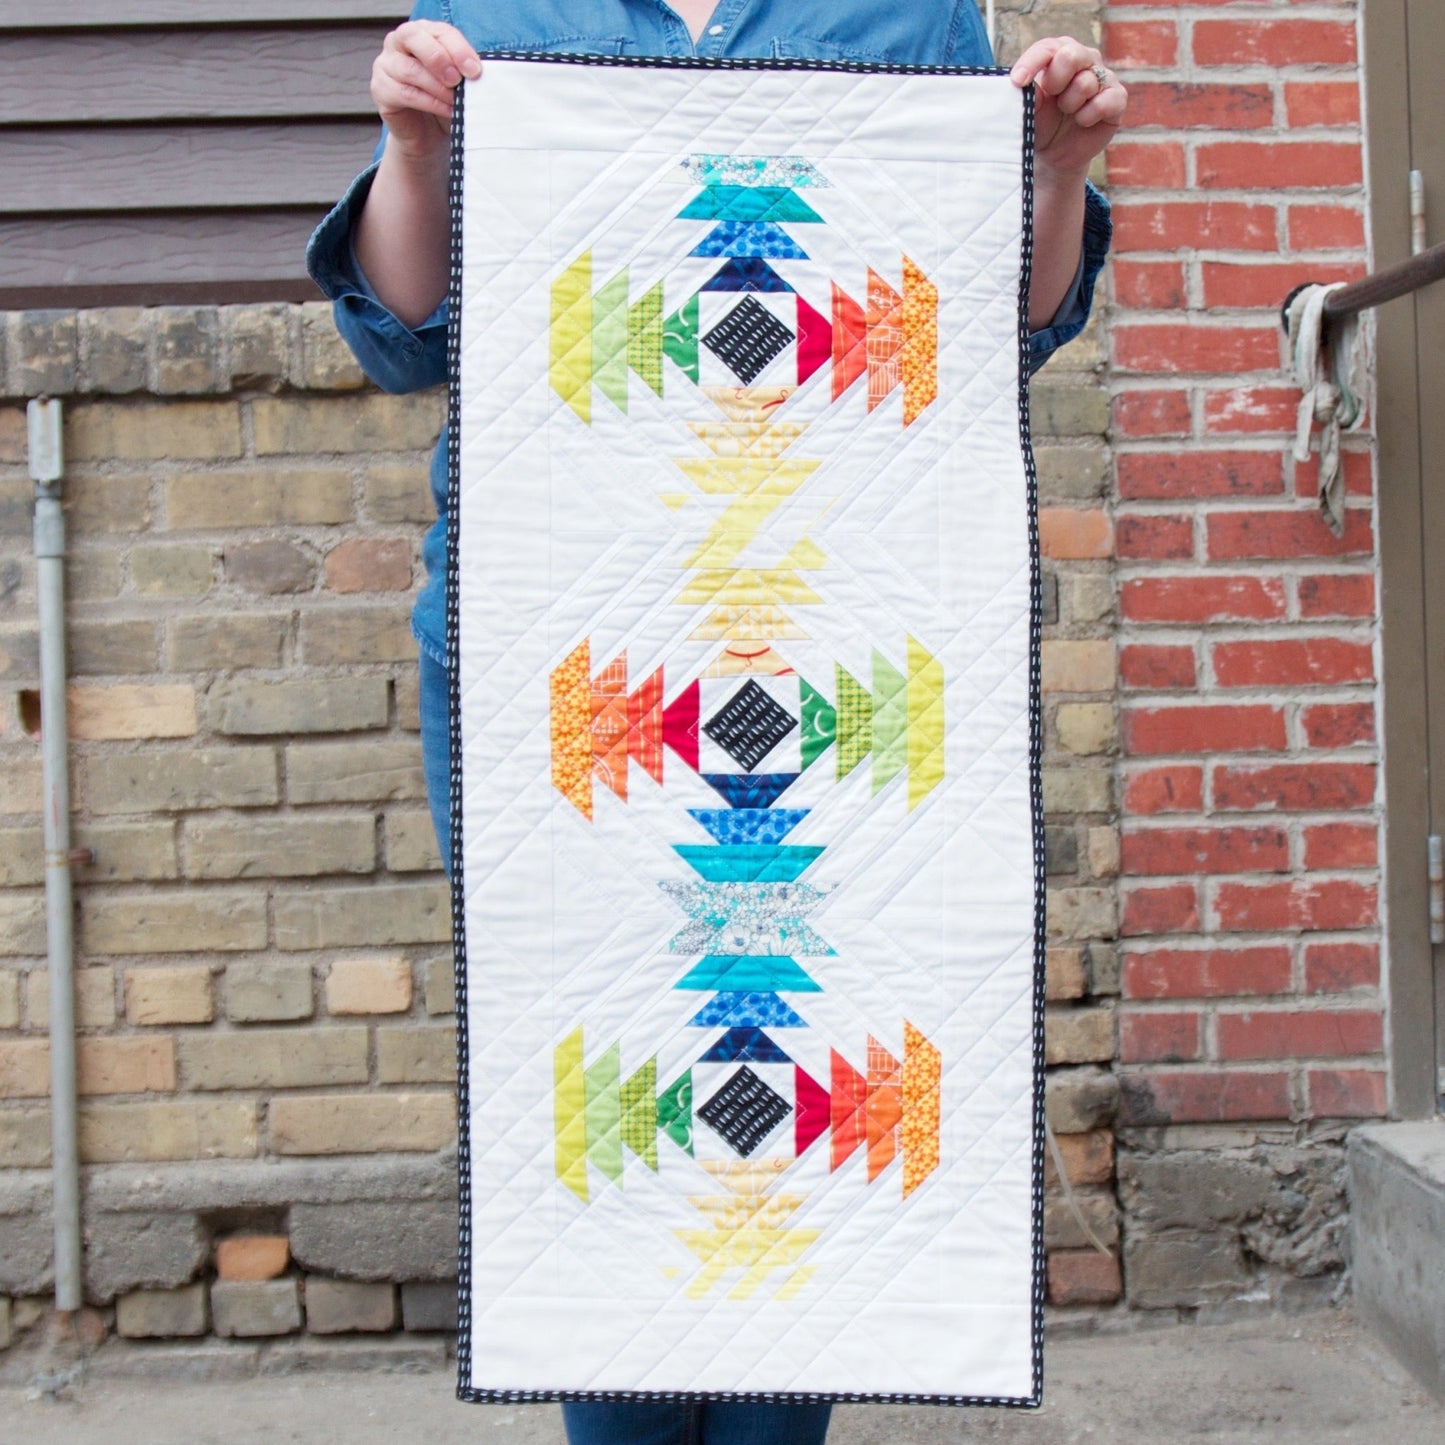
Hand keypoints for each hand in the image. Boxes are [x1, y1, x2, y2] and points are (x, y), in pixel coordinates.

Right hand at [371, 20, 481, 162]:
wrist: (427, 136)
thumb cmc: (443, 102)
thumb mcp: (457, 83)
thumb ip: (462, 70)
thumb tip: (475, 70)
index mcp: (421, 33)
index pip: (437, 30)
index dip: (457, 48)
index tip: (474, 70)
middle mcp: (398, 43)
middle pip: (413, 37)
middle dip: (439, 58)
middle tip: (457, 80)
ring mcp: (385, 65)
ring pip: (410, 69)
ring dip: (438, 86)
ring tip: (456, 101)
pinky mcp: (380, 90)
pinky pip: (406, 94)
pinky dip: (430, 103)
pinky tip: (447, 110)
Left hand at [1010, 37, 1126, 184]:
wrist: (1056, 154)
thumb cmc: (1041, 124)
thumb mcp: (1029, 110)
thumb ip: (1028, 95)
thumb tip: (1024, 84)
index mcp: (1058, 54)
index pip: (1047, 48)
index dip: (1032, 63)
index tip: (1018, 82)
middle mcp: (1084, 58)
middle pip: (1071, 55)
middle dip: (1055, 80)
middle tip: (1052, 97)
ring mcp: (1103, 76)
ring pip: (1085, 83)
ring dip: (1069, 105)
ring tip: (1067, 112)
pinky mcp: (1117, 97)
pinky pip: (1104, 102)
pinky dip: (1087, 116)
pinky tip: (1082, 121)